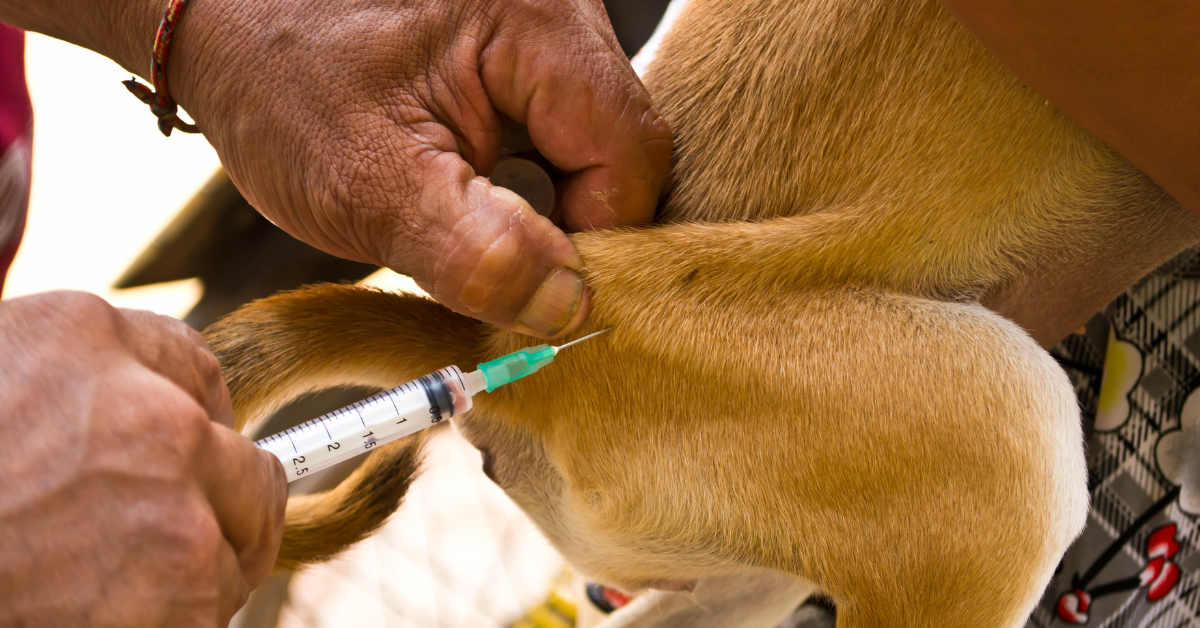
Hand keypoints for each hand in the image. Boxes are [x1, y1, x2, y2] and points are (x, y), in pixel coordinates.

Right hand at [0, 292, 285, 626]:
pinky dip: (172, 617)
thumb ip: (81, 375)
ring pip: (238, 541)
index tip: (184, 444)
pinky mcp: (182, 600)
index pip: (195, 368)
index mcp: (87, 340)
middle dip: (217, 496)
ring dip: (192, 562)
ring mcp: (177, 511)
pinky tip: (99, 611)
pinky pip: (213, 606)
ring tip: (100, 575)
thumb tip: (171, 406)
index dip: (190, 414)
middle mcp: (154, 417)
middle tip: (155, 529)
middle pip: (250, 463)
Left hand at [169, 0, 672, 337]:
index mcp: (539, 21)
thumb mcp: (369, 184)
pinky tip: (475, 200)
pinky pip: (560, 133)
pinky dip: (529, 184)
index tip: (534, 293)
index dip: (599, 241)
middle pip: (622, 150)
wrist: (224, 16)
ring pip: (594, 148)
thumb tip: (570, 307)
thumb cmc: (281, 82)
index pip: (632, 155)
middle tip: (499, 271)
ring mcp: (544, 29)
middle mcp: (560, 11)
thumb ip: (478, 253)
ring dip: (548, 209)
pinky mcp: (524, 51)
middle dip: (569, 227)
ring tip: (471, 227)